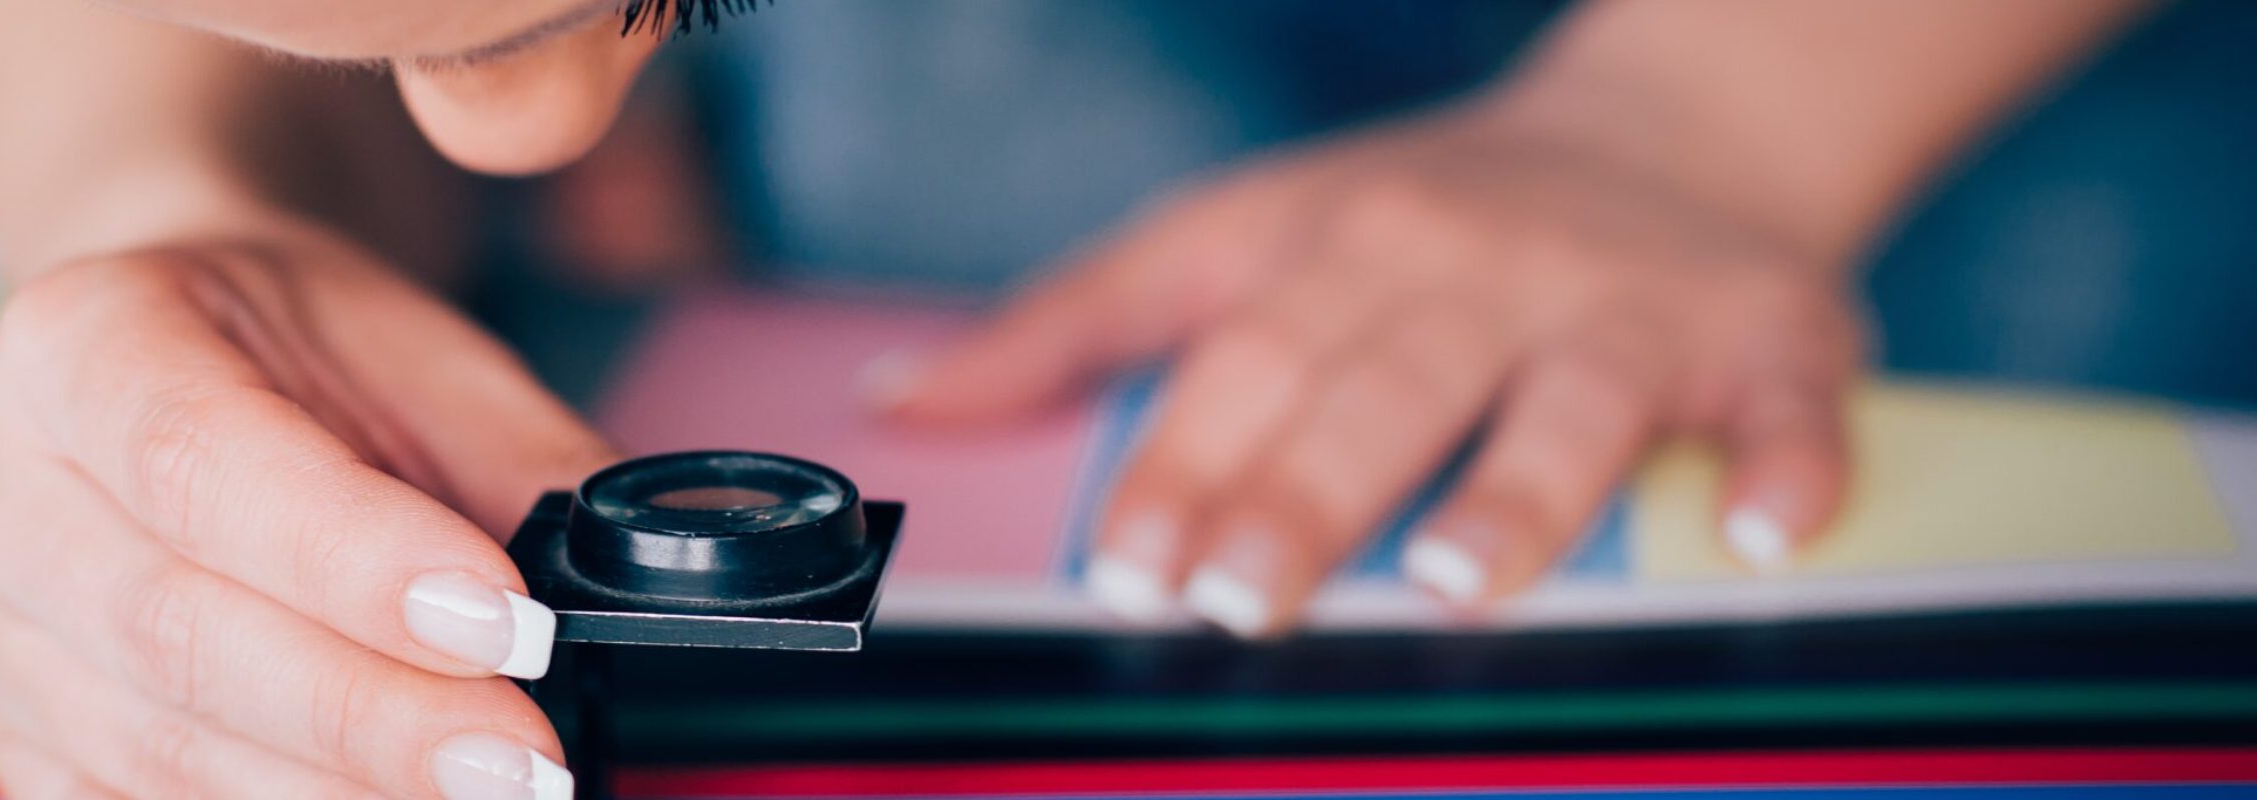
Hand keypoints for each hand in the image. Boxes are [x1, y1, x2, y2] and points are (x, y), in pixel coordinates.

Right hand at [0, 234, 612, 798]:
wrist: (171, 362)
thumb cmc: (296, 352)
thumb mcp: (422, 354)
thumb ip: (528, 465)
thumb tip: (649, 583)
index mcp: (75, 342)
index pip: (203, 462)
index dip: (356, 561)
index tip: (507, 624)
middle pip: (176, 630)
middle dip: (374, 715)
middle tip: (527, 761)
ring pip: (159, 749)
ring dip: (338, 794)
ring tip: (485, 796)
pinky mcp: (11, 737)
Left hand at [877, 95, 1864, 635]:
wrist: (1680, 126)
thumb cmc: (1417, 219)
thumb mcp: (1236, 235)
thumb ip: (1079, 322)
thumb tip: (908, 398)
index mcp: (1337, 243)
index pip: (1241, 356)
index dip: (1179, 459)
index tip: (1124, 563)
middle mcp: (1476, 265)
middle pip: (1381, 383)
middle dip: (1308, 492)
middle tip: (1243, 594)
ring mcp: (1628, 302)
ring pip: (1571, 398)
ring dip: (1518, 491)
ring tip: (1459, 583)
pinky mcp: (1773, 334)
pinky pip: (1790, 405)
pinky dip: (1788, 465)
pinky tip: (1767, 534)